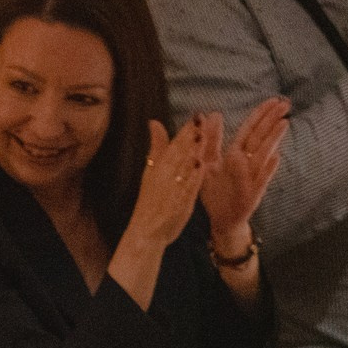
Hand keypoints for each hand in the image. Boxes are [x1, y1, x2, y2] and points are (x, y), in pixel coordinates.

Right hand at [123, 116, 216, 252]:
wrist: (145, 231)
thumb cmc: (150, 201)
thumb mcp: (150, 170)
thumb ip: (156, 146)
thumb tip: (154, 122)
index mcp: (160, 165)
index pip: (175, 144)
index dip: (186, 130)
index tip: (197, 115)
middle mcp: (166, 175)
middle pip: (180, 153)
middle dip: (190, 136)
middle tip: (200, 119)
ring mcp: (172, 189)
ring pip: (183, 168)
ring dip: (192, 152)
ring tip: (201, 137)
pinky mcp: (178, 204)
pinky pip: (185, 189)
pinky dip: (191, 177)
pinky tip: (199, 166)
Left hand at [199, 99, 287, 247]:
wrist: (221, 218)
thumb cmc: (216, 191)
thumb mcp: (208, 162)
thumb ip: (211, 140)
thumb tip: (214, 114)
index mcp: (235, 153)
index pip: (250, 129)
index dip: (261, 114)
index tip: (274, 99)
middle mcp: (246, 162)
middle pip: (259, 137)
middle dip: (272, 120)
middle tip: (286, 104)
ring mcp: (252, 176)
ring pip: (263, 154)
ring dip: (273, 139)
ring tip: (283, 123)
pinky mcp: (254, 192)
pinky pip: (262, 179)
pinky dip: (268, 169)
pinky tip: (276, 158)